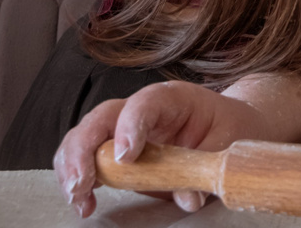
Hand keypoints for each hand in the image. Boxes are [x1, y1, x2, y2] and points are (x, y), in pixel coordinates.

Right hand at [54, 81, 271, 216]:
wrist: (226, 127)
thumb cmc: (228, 127)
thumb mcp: (228, 142)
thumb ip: (207, 168)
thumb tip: (188, 199)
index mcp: (173, 98)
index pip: (145, 102)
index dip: (131, 125)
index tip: (125, 156)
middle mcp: (141, 109)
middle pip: (101, 117)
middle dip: (84, 148)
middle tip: (83, 181)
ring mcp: (123, 129)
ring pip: (84, 136)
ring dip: (72, 166)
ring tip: (79, 197)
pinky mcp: (114, 153)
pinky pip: (85, 159)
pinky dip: (76, 179)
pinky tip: (84, 202)